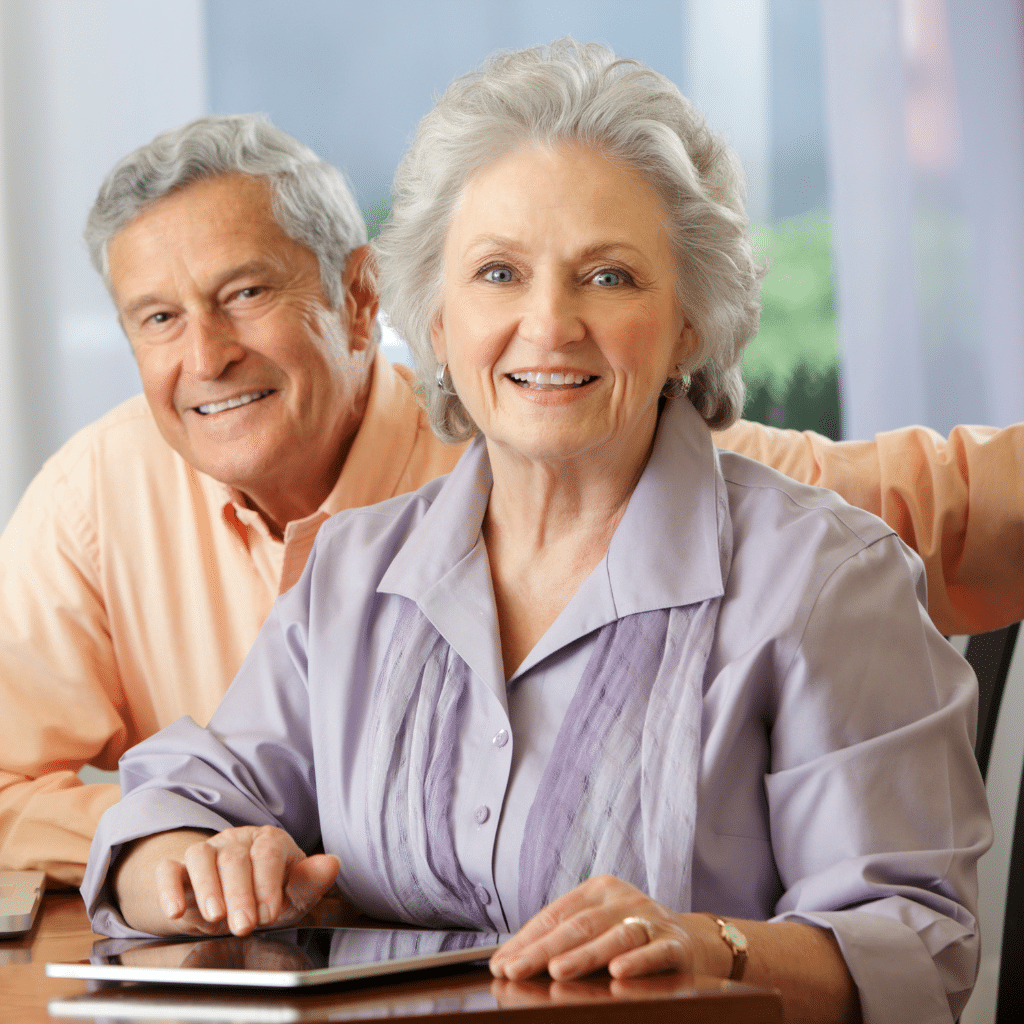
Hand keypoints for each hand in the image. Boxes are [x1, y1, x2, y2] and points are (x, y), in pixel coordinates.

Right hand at [116, 826, 339, 935]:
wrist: (235, 904)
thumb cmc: (270, 896)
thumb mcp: (294, 894)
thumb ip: (311, 881)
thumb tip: (332, 863)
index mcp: (269, 841)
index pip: (269, 852)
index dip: (268, 882)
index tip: (270, 912)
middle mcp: (237, 842)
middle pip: (235, 858)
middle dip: (240, 894)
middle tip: (245, 925)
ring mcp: (208, 852)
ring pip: (201, 857)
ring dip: (207, 887)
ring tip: (216, 916)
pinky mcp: (180, 871)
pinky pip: (168, 870)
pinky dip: (168, 888)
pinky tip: (176, 910)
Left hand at [489, 875, 715, 981]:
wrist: (691, 940)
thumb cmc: (629, 935)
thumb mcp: (597, 928)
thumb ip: (563, 939)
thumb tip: (512, 961)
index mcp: (598, 890)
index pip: (556, 915)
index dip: (526, 940)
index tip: (502, 964)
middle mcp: (622, 899)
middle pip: (578, 925)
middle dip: (543, 951)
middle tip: (516, 970)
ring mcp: (650, 919)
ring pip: (613, 937)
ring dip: (584, 956)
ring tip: (556, 970)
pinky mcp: (675, 943)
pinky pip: (654, 952)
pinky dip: (637, 962)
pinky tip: (618, 971)